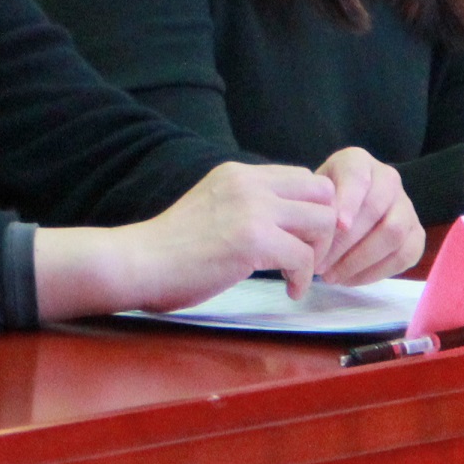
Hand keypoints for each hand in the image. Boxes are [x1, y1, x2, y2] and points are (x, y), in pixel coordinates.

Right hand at [34, 161, 337, 318]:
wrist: (139, 262)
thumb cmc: (171, 247)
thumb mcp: (213, 206)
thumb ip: (246, 204)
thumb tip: (286, 221)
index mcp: (239, 173)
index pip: (304, 177)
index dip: (311, 210)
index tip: (301, 239)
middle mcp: (249, 183)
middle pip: (322, 193)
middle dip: (324, 229)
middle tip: (308, 257)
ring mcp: (252, 209)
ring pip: (322, 222)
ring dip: (317, 254)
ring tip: (296, 274)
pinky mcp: (253, 240)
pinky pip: (304, 257)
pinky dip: (302, 279)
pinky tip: (288, 290)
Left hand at [312, 147, 422, 283]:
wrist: (345, 207)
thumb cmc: (322, 200)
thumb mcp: (310, 195)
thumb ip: (310, 210)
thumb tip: (308, 242)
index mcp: (358, 161)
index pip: (357, 176)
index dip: (349, 200)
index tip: (337, 225)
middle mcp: (388, 179)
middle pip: (375, 210)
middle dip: (345, 242)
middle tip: (319, 264)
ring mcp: (406, 206)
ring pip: (393, 234)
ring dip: (359, 261)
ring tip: (331, 276)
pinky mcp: (416, 234)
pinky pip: (404, 256)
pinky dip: (375, 272)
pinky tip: (349, 279)